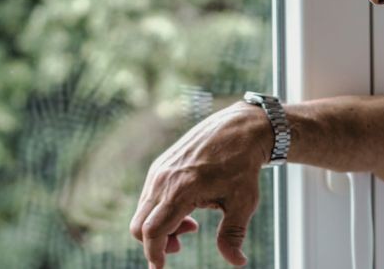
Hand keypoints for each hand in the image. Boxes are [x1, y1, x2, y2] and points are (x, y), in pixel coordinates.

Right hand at [130, 102, 272, 267]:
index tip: (160, 267)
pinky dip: (161, 211)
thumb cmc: (243, 166)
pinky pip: (149, 197)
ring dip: (161, 227)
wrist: (241, 129)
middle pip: (140, 226)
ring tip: (192, 225)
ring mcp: (159, 170)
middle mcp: (163, 179)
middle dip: (156, 243)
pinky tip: (187, 208)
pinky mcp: (161, 165)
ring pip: (143, 212)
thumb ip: (232, 235)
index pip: (153, 231)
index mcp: (181, 190)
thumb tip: (237, 262)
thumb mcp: (243, 203)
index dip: (154, 253)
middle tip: (181, 245)